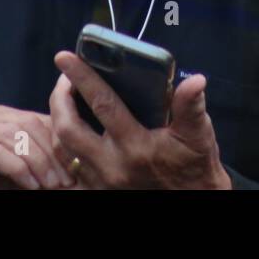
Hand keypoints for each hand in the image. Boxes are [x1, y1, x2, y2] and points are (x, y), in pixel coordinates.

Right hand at [0, 105, 77, 189]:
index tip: (77, 163)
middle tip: (67, 178)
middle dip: (52, 153)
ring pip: (14, 137)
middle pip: (27, 124)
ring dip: (39, 163)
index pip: (36, 117)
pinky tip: (31, 186)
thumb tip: (78, 155)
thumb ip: (39, 153)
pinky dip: (19, 170)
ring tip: (52, 185)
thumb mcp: (18, 166)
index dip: (60, 139)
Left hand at [48, 51, 231, 189]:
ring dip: (59, 119)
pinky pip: (70, 163)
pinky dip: (65, 141)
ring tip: (66, 96)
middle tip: (64, 78)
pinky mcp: (98, 189)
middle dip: (59, 99)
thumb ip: (192, 106)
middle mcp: (113, 165)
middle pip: (68, 129)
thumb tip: (196, 81)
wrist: (193, 201)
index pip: (102, 105)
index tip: (66, 57)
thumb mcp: (199, 135)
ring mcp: (102, 181)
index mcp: (136, 147)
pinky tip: (72, 124)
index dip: (82, 78)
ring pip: (64, 148)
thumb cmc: (194, 167)